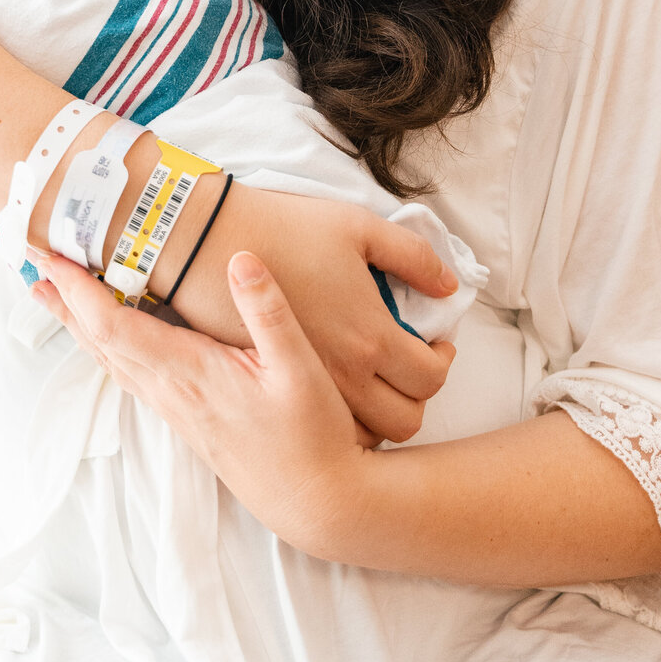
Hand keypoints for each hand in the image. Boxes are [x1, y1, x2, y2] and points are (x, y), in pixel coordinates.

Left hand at [34, 250, 373, 556]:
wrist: (316, 502)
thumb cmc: (312, 436)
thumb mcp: (301, 368)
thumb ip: (269, 312)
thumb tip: (241, 258)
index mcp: (191, 374)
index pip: (115, 328)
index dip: (79, 292)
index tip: (53, 258)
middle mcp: (171, 392)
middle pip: (99, 342)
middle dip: (64, 300)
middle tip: (33, 260)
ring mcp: (174, 407)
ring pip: (111, 358)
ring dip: (79, 321)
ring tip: (55, 291)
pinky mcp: (184, 416)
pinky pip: (129, 371)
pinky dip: (106, 341)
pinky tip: (107, 332)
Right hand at [163, 184, 456, 441]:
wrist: (210, 242)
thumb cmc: (286, 227)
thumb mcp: (360, 227)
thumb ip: (414, 256)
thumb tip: (450, 286)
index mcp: (369, 336)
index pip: (429, 378)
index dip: (442, 362)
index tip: (434, 344)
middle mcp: (344, 374)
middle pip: (404, 420)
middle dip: (417, 396)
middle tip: (410, 366)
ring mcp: (307, 387)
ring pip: (366, 435)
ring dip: (381, 413)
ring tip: (376, 380)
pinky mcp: (275, 388)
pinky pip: (323, 428)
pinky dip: (342, 420)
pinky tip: (338, 386)